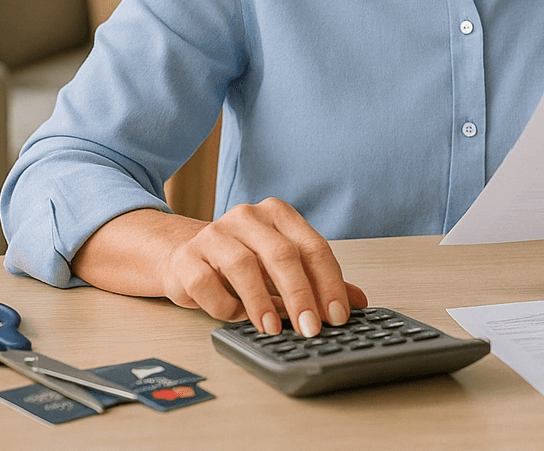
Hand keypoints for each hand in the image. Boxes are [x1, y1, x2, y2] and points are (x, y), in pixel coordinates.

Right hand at [160, 197, 367, 336]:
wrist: (184, 257)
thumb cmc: (241, 263)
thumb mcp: (282, 269)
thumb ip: (319, 282)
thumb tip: (358, 301)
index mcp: (278, 214)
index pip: (313, 247)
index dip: (329, 283)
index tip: (338, 315)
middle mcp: (248, 217)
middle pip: (282, 255)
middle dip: (300, 295)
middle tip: (311, 328)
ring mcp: (214, 234)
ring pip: (244, 266)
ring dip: (261, 303)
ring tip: (273, 329)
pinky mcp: (186, 258)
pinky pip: (208, 284)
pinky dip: (225, 306)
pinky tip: (236, 317)